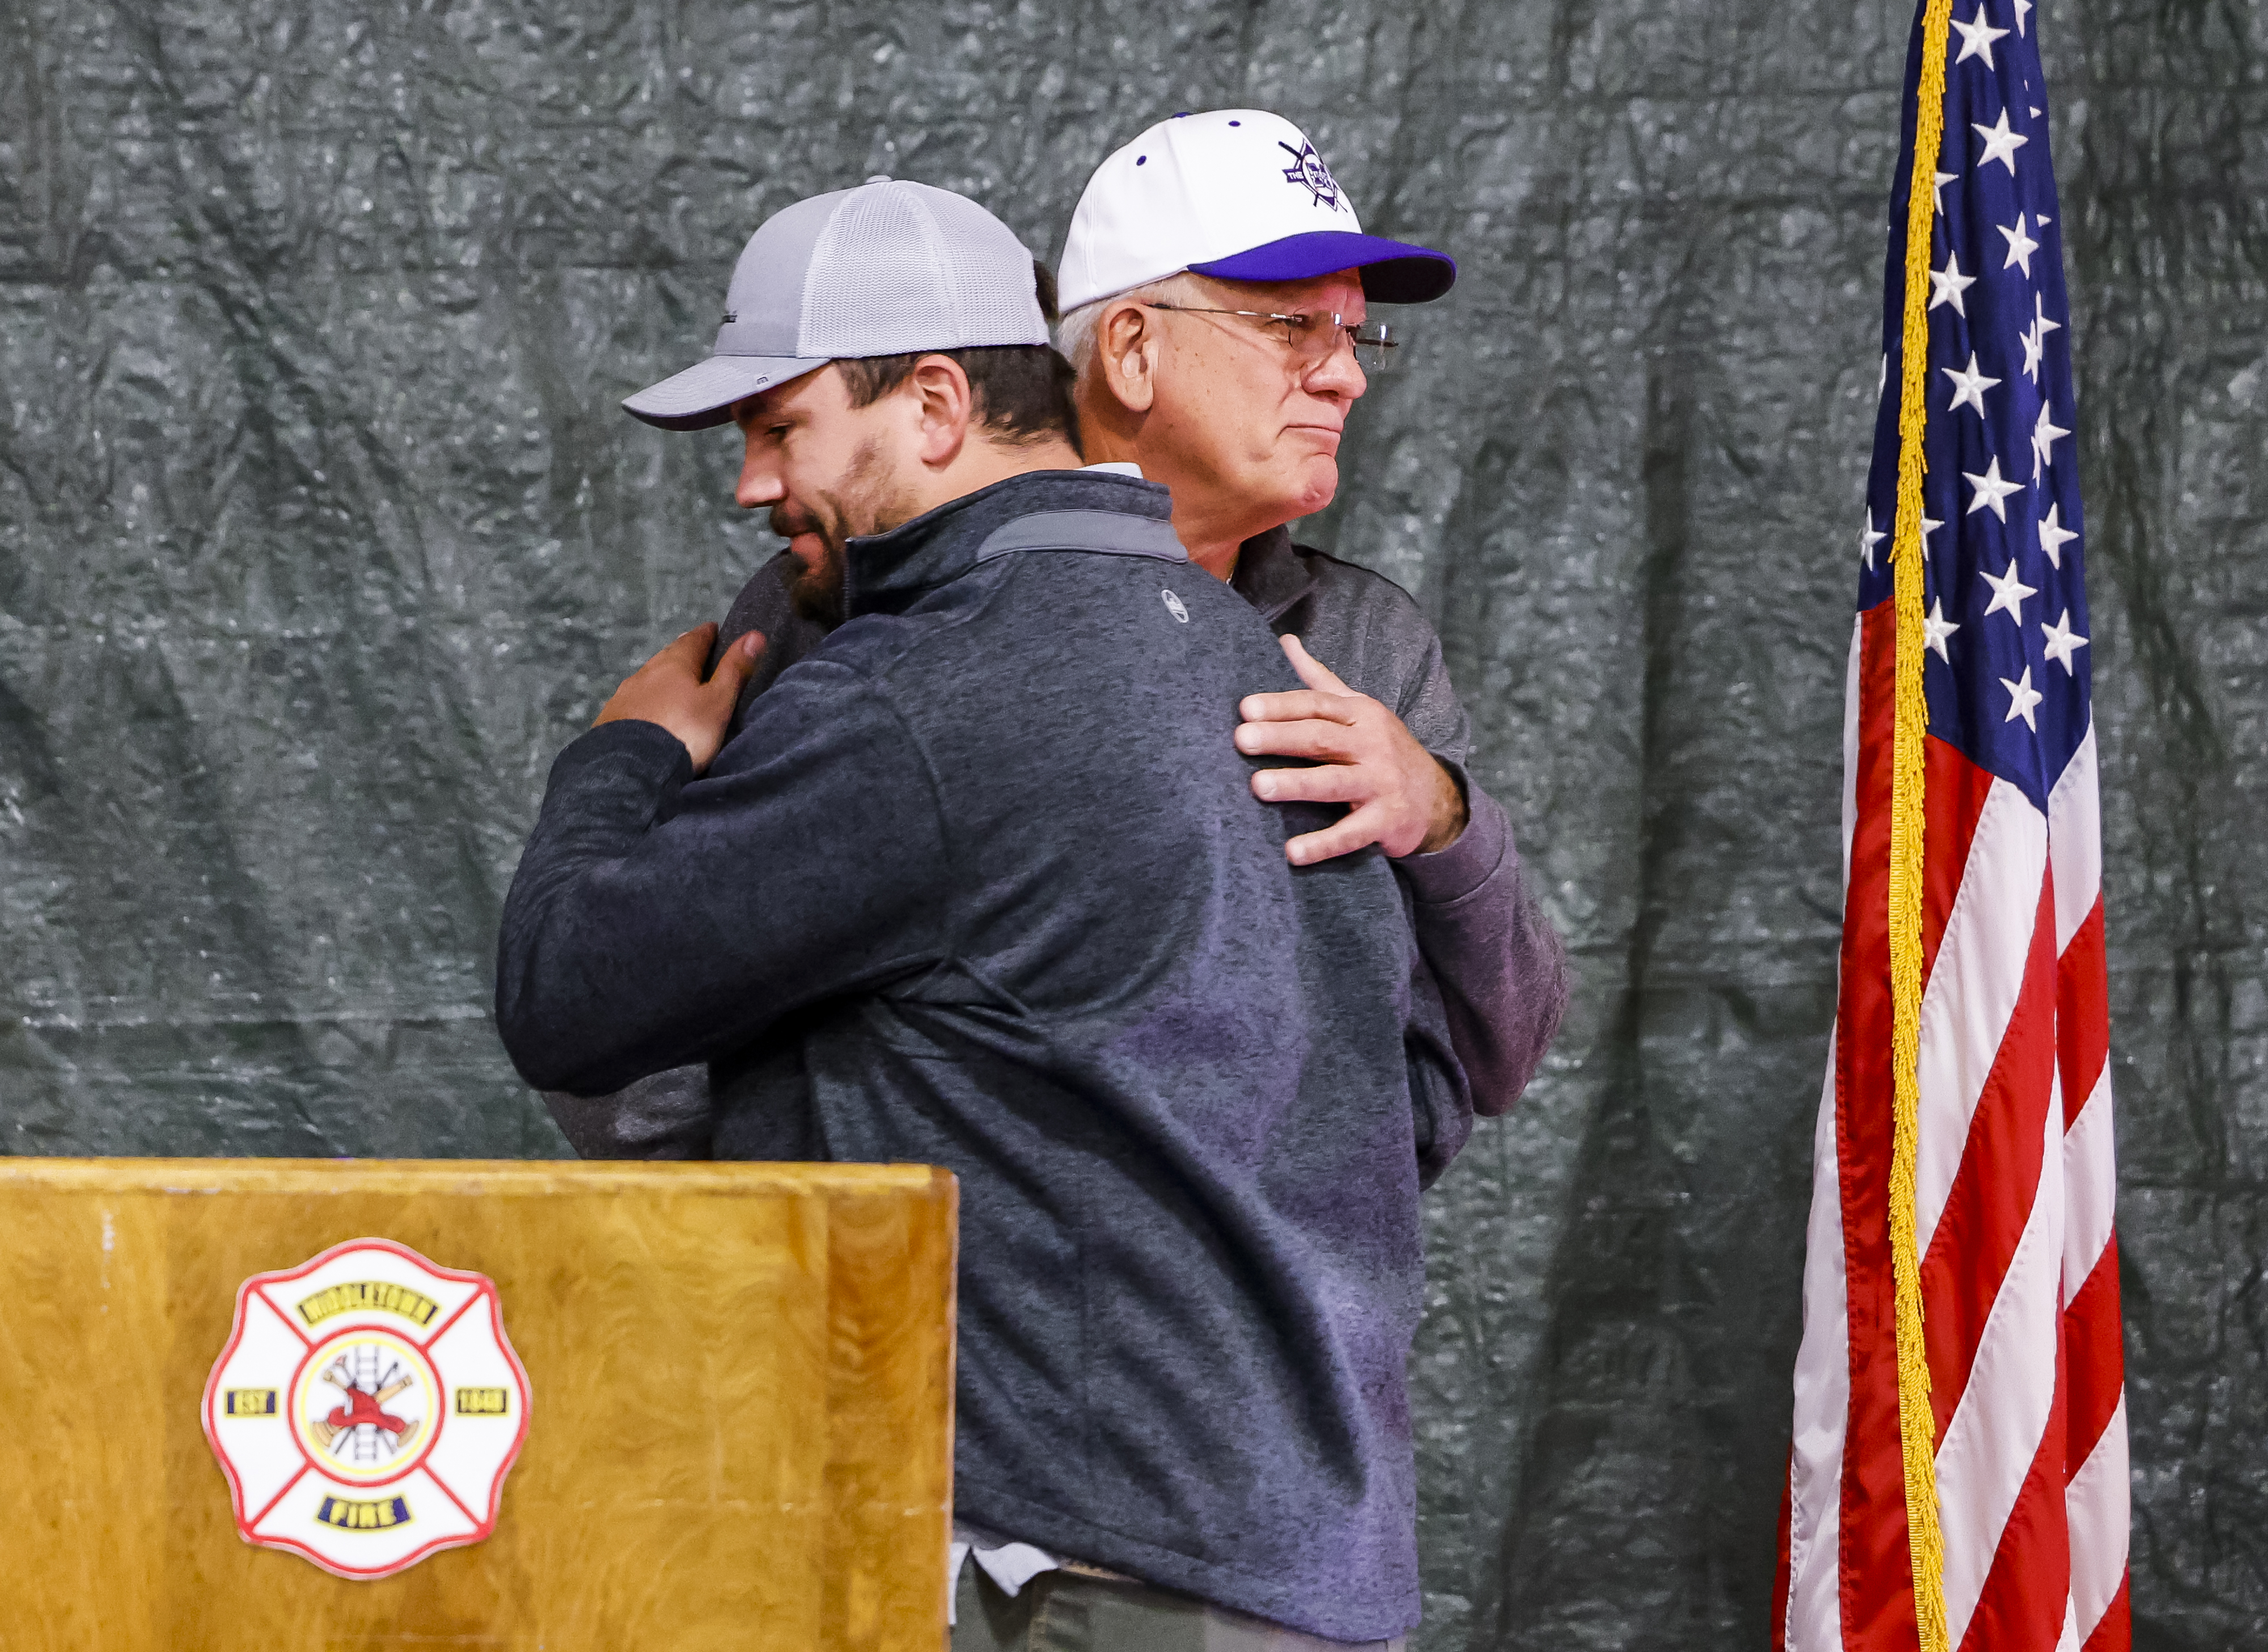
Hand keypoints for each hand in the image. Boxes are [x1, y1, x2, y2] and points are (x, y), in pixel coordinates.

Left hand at [594, 623, 765, 774]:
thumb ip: (735, 670)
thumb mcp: (718, 702)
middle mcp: (646, 672)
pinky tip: (647, 711)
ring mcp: (625, 694)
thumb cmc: (684, 732)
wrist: (631, 768)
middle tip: (696, 655)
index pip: (694, 639)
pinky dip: (645, 700)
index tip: (714, 630)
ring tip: (673, 684)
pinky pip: (633, 700)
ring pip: (648, 677)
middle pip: (668, 655)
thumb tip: (755, 634)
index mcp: (675, 663)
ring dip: (662, 677)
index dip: (707, 634)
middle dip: (683, 654)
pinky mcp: (610, 717)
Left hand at [1235, 634, 1467, 865]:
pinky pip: (1352, 833)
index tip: (1245, 708)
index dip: (1281, 705)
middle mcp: (1372, 744)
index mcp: (1360, 714)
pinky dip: (1323, 844)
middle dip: (1280, 738)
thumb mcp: (1358, 709)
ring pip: (1334, 782)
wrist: (1436, 798)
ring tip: (1258, 786)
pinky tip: (1292, 853)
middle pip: (1320, 738)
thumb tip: (1286, 641)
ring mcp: (1381, 783)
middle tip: (1240, 740)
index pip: (1316, 705)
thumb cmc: (1382, 749)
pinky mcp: (1386, 821)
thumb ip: (1320, 680)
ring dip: (1296, 784)